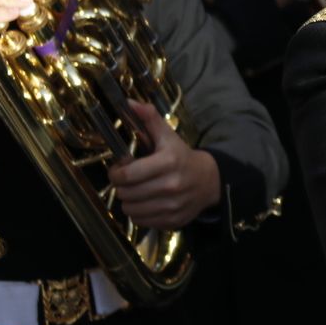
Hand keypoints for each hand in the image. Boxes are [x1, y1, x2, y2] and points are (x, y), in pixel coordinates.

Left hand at [108, 100, 219, 229]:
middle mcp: (171, 186)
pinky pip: (141, 221)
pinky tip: (146, 202)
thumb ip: (149, 119)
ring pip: (131, 210)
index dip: (116, 173)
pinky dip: (139, 213)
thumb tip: (129, 103)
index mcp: (168, 162)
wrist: (209, 181)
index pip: (127, 175)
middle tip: (128, 180)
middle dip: (122, 186)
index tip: (119, 169)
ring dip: (129, 201)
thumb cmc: (181, 156)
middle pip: (126, 193)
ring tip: (137, 191)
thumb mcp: (168, 136)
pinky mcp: (173, 221)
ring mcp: (173, 206)